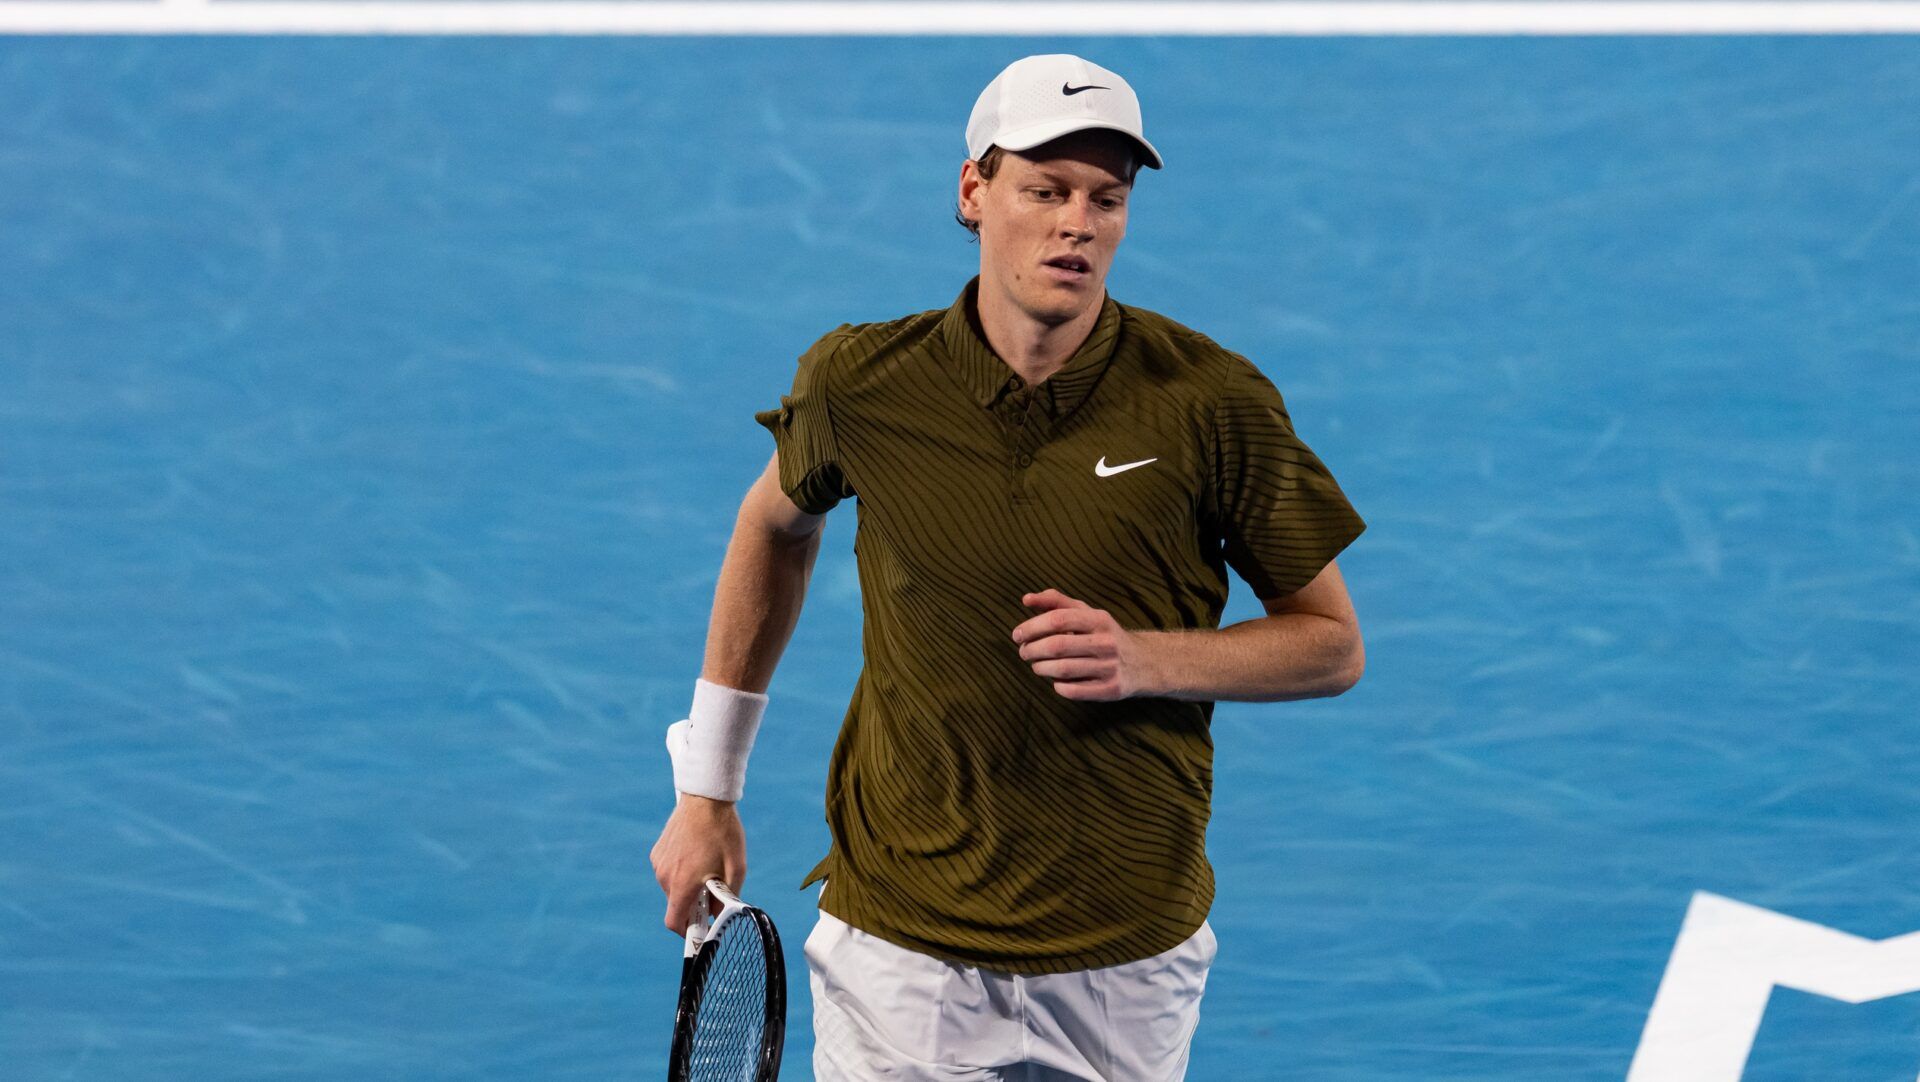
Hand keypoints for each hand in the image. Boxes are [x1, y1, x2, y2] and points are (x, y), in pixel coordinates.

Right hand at [648, 792, 745, 935]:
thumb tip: (721, 915)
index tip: (702, 928)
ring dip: (688, 886)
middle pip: (677, 904)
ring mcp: (659, 863)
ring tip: (707, 865)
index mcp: (682, 884)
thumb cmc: (723, 832)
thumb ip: (728, 897)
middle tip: (714, 890)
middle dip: (694, 904)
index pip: (675, 923)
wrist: (706, 798)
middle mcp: (665, 876)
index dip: (688, 932)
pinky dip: (681, 871)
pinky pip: (669, 871)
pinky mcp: (658, 852)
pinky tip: (697, 853)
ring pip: (673, 887)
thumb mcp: (735, 868)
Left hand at [1011, 588, 1153, 701]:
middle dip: (1032, 650)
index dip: (1032, 626)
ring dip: (1040, 668)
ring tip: (1036, 665)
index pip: (1059, 619)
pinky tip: (1056, 680)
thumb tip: (1026, 599)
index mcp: (1100, 619)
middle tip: (1024, 652)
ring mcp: (1110, 667)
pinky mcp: (1110, 690)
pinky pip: (1072, 690)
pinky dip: (1057, 686)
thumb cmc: (1103, 634)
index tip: (1017, 634)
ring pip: (1062, 670)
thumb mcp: (1086, 613)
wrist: (1143, 663)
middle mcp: (1107, 642)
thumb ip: (1056, 602)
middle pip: (1057, 646)